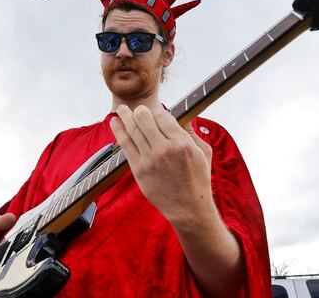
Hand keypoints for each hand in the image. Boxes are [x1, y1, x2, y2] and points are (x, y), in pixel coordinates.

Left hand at [110, 104, 214, 227]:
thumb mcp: (203, 152)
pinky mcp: (139, 170)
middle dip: (140, 110)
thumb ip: (191, 132)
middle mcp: (164, 149)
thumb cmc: (198, 180)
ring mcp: (149, 159)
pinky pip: (125, 145)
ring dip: (125, 116)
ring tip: (122, 110)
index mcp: (182, 143)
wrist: (189, 208)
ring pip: (132, 130)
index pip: (162, 115)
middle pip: (144, 118)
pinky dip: (118, 131)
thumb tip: (182, 116)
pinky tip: (115, 123)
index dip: (157, 111)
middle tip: (138, 109)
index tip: (155, 111)